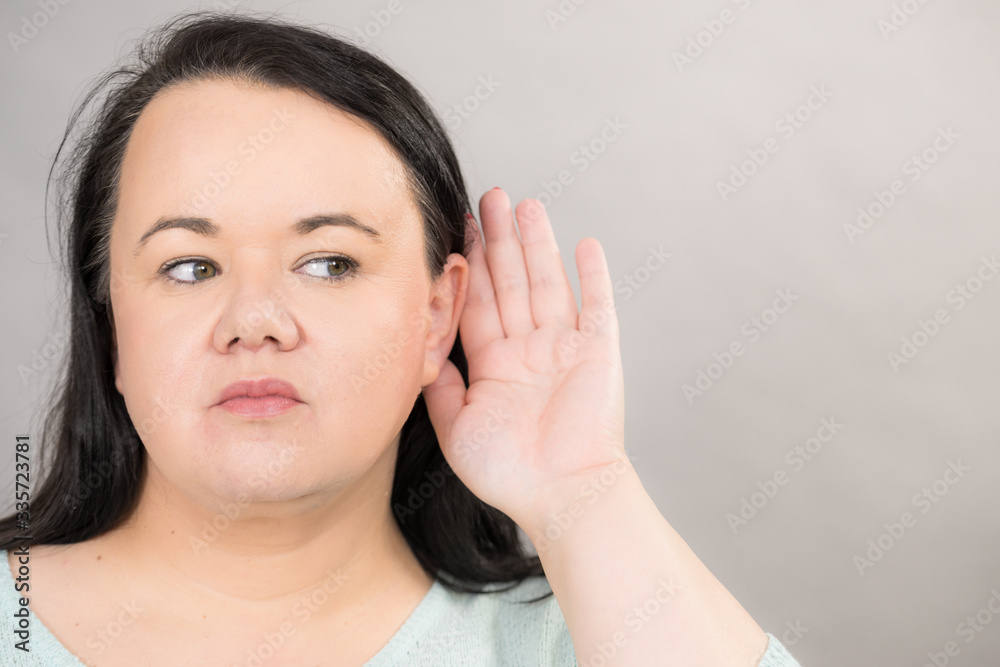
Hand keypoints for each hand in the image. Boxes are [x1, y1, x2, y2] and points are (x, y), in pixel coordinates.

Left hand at [421, 188, 628, 529]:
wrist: (561, 494)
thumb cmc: (509, 472)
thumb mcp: (454, 426)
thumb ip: (437, 382)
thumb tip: (419, 345)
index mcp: (495, 364)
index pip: (480, 301)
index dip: (470, 264)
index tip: (458, 227)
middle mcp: (529, 349)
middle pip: (512, 281)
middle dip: (499, 239)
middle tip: (489, 197)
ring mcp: (565, 347)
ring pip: (548, 282)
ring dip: (538, 244)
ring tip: (526, 205)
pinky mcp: (599, 351)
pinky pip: (598, 304)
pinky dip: (594, 275)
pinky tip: (585, 244)